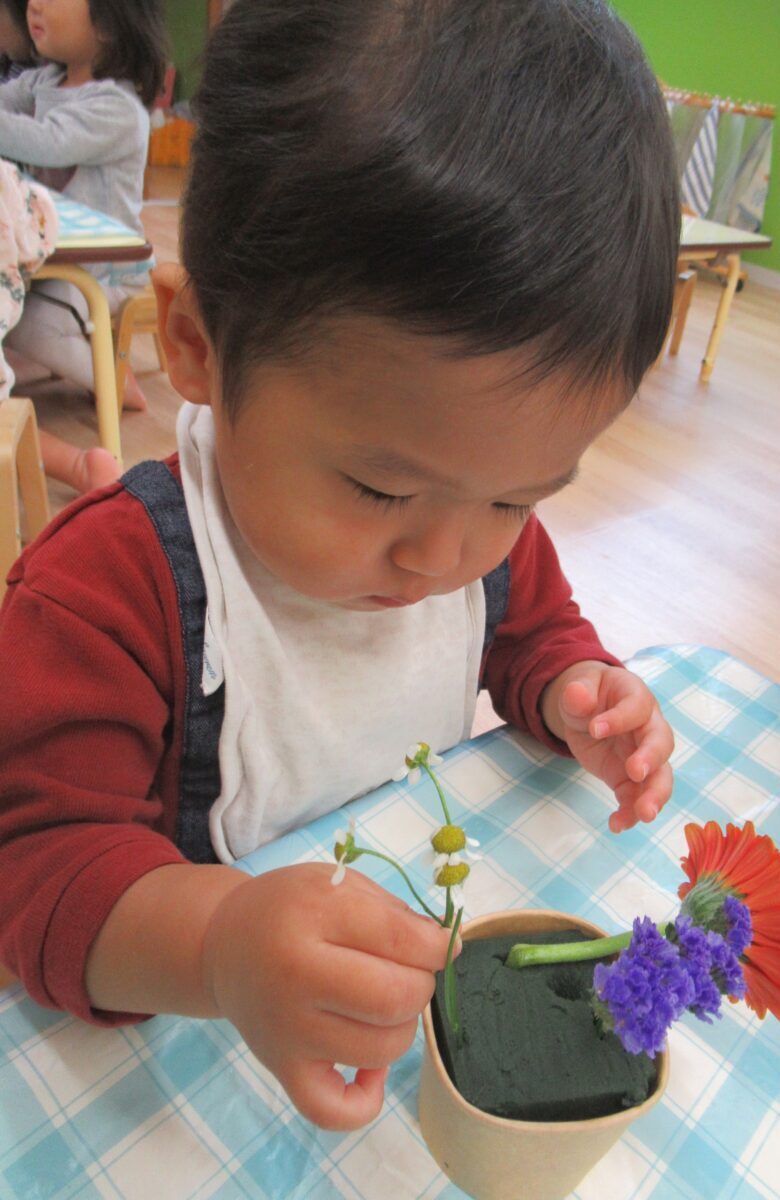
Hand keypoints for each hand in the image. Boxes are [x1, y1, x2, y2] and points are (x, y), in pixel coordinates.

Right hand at [201, 863, 452, 1129]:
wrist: (226, 944)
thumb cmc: (291, 909)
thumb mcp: (339, 884)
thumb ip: (394, 913)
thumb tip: (445, 951)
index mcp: (312, 916)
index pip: (401, 940)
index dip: (437, 945)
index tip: (437, 944)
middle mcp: (295, 976)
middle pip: (395, 998)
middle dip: (421, 984)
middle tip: (406, 971)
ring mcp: (288, 1031)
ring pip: (383, 1049)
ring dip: (401, 1027)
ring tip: (381, 1004)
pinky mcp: (283, 1069)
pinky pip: (335, 1111)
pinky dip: (367, 1097)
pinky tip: (370, 1066)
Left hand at [541, 660, 673, 832]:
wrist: (589, 711)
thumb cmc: (590, 693)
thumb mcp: (579, 686)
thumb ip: (578, 692)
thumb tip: (576, 694)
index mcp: (637, 697)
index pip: (636, 707)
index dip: (619, 719)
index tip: (594, 729)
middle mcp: (649, 727)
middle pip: (661, 743)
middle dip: (651, 758)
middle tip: (635, 772)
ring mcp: (644, 756)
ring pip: (660, 776)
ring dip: (654, 796)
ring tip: (644, 815)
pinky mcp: (631, 780)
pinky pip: (637, 797)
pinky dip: (630, 813)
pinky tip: (617, 825)